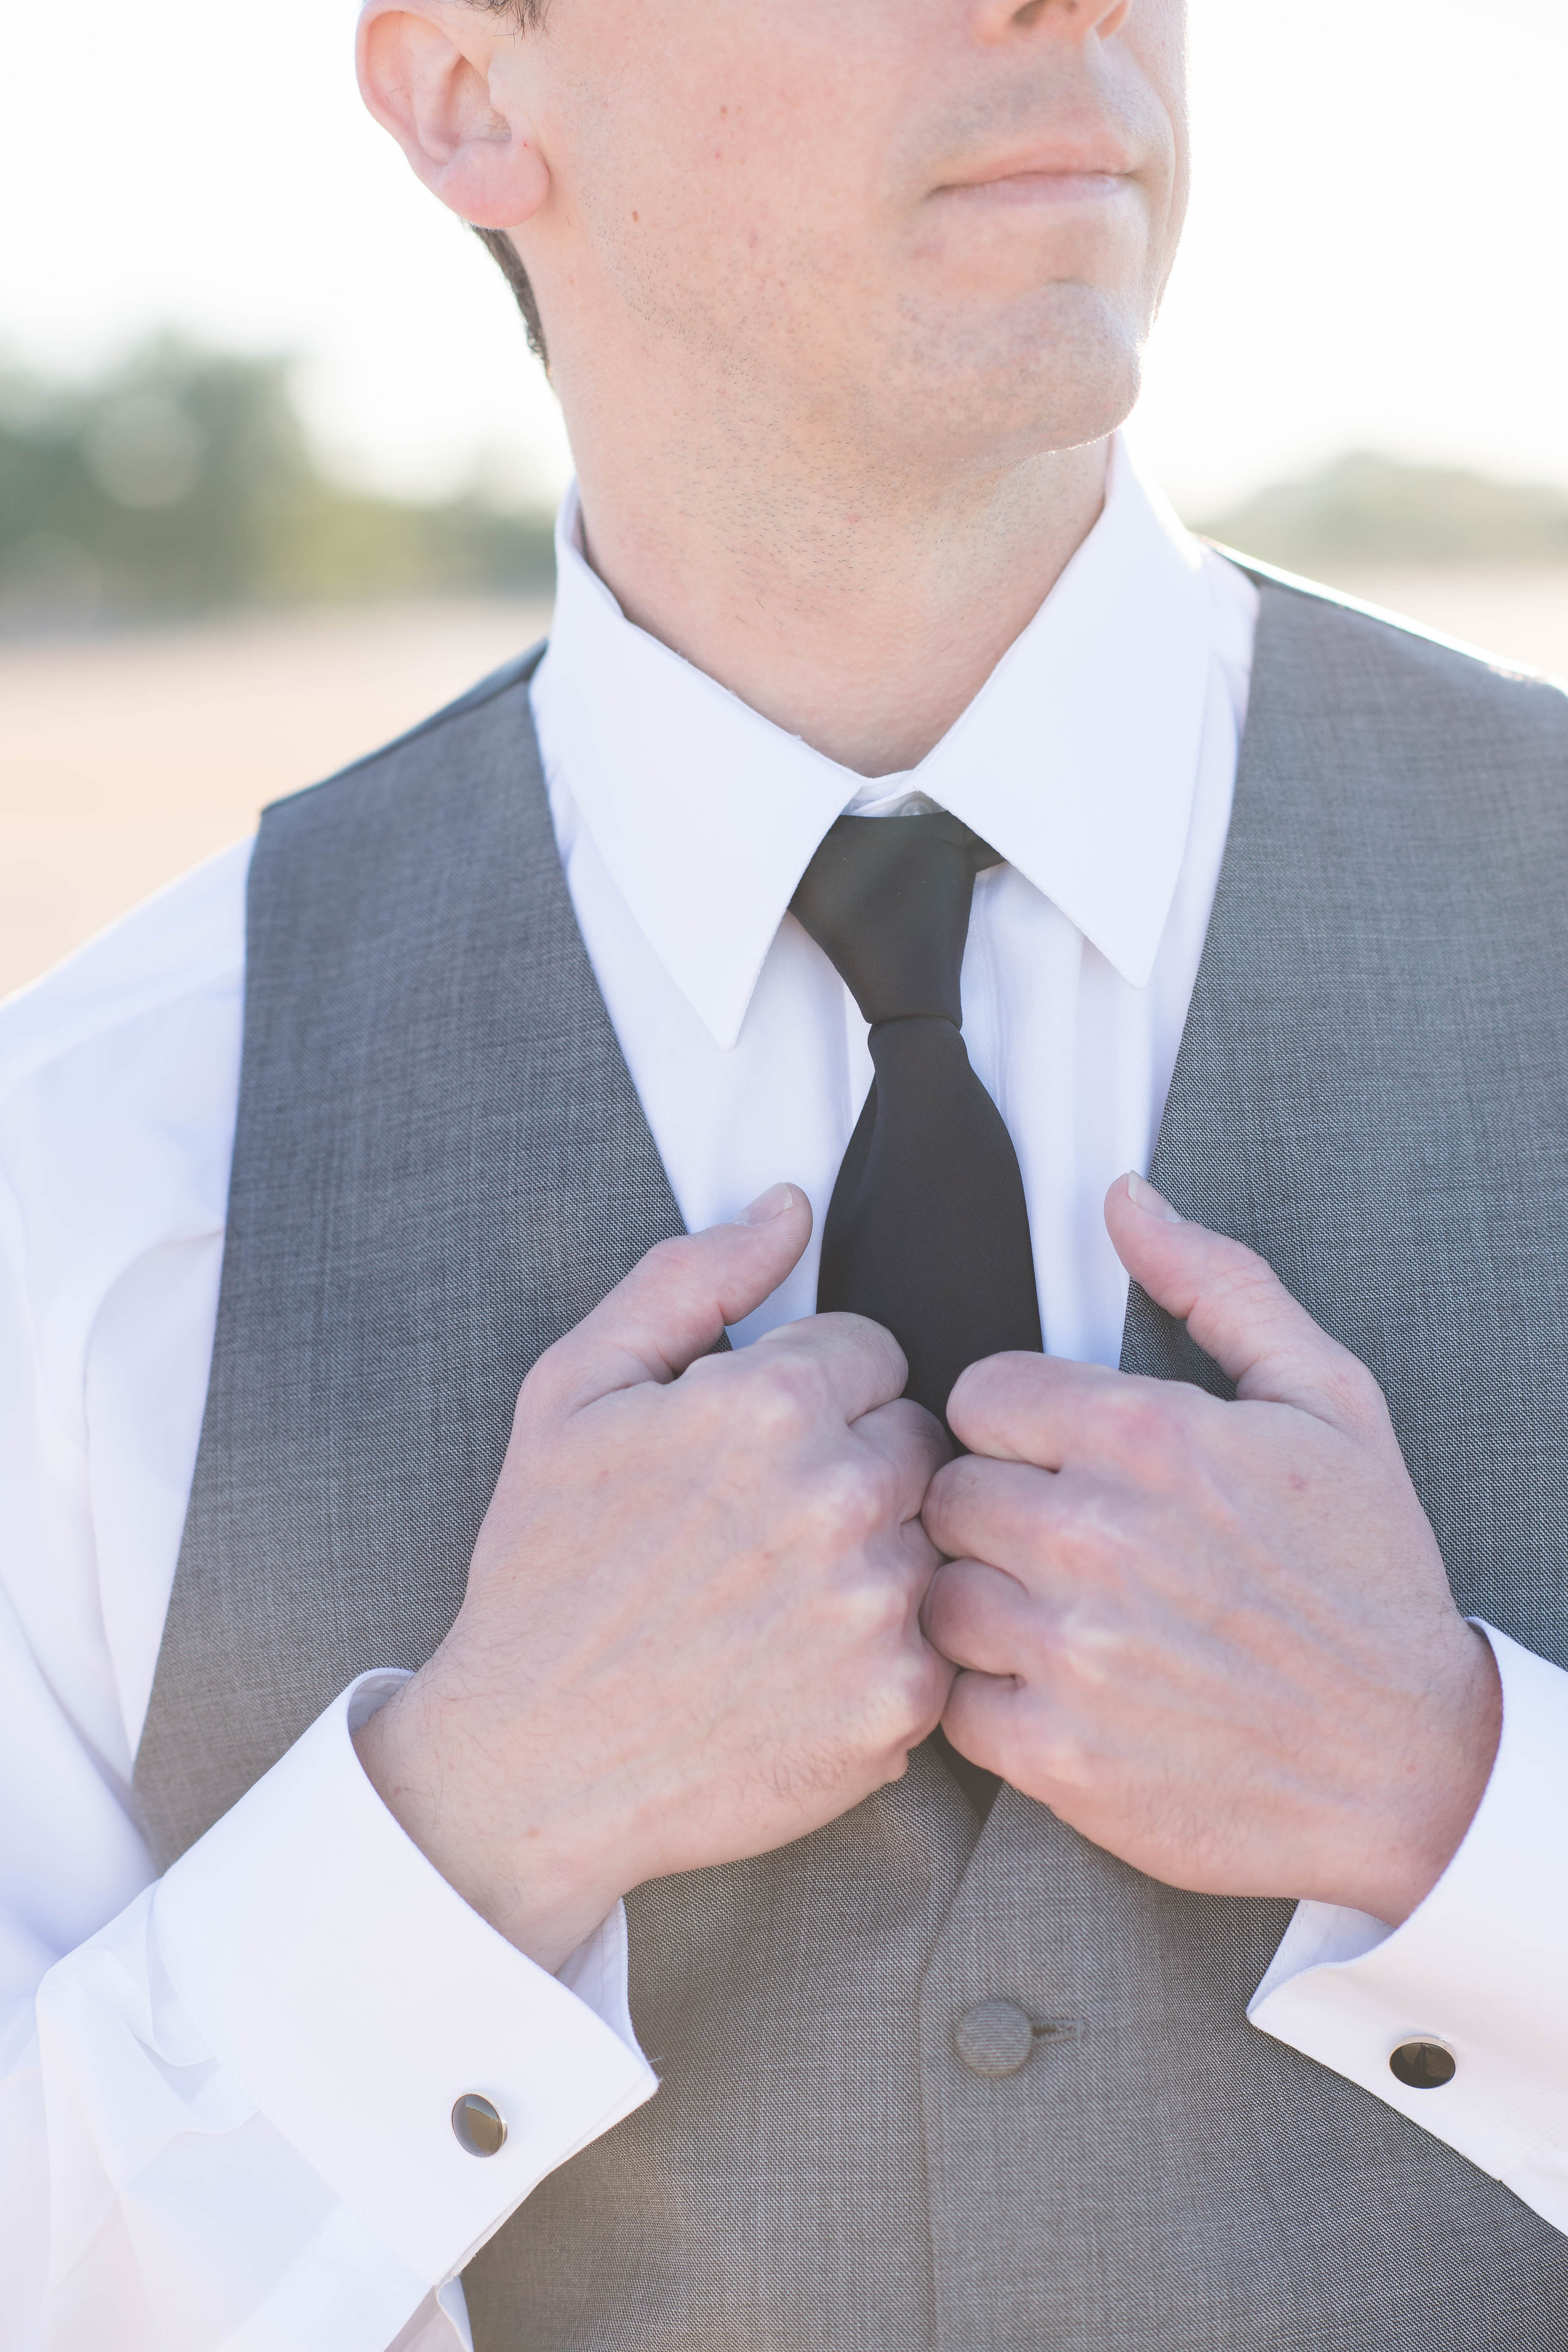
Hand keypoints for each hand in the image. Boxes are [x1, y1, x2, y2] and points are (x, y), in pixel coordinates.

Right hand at [356, 1184, 951, 1969]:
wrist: (531, 1761)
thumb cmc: (547, 1570)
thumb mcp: (576, 1389)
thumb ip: (691, 1278)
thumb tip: (788, 1210)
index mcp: (770, 1404)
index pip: (872, 1352)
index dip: (806, 1395)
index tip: (748, 1451)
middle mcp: (842, 1497)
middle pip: (914, 1441)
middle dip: (850, 1466)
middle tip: (760, 1529)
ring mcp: (878, 1605)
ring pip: (929, 1537)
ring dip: (871, 1558)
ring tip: (773, 1601)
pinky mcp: (900, 1703)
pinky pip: (936, 1638)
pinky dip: (881, 1651)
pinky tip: (799, 1666)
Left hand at [921, 1173, 1500, 1926]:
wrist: (1412, 1763)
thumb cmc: (1365, 1578)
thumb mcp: (1325, 1400)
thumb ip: (1217, 1284)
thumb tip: (1127, 1202)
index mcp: (1152, 1438)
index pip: (977, 1394)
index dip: (1013, 1424)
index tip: (1054, 1456)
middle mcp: (1098, 1538)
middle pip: (946, 1491)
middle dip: (992, 1508)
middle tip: (1056, 1538)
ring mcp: (1072, 1653)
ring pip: (935, 1592)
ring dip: (980, 1600)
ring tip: (1053, 1611)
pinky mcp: (1058, 1756)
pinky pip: (951, 1702)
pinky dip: (988, 1699)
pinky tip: (1054, 1686)